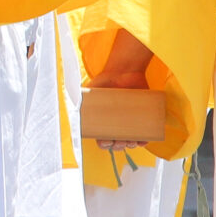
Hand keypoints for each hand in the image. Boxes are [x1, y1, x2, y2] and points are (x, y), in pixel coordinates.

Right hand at [87, 29, 156, 149]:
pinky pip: (144, 133)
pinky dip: (144, 139)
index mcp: (102, 120)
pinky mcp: (142, 117)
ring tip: (131, 141)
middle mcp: (115, 123)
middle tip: (120, 142)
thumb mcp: (89, 91)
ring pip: (130, 140)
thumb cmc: (105, 80)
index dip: (104, 144)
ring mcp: (129, 121)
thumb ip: (78, 99)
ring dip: (130, 145)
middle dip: (118, 146)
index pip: (102, 138)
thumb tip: (71, 108)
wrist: (124, 70)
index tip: (107, 142)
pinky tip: (143, 140)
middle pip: (116, 142)